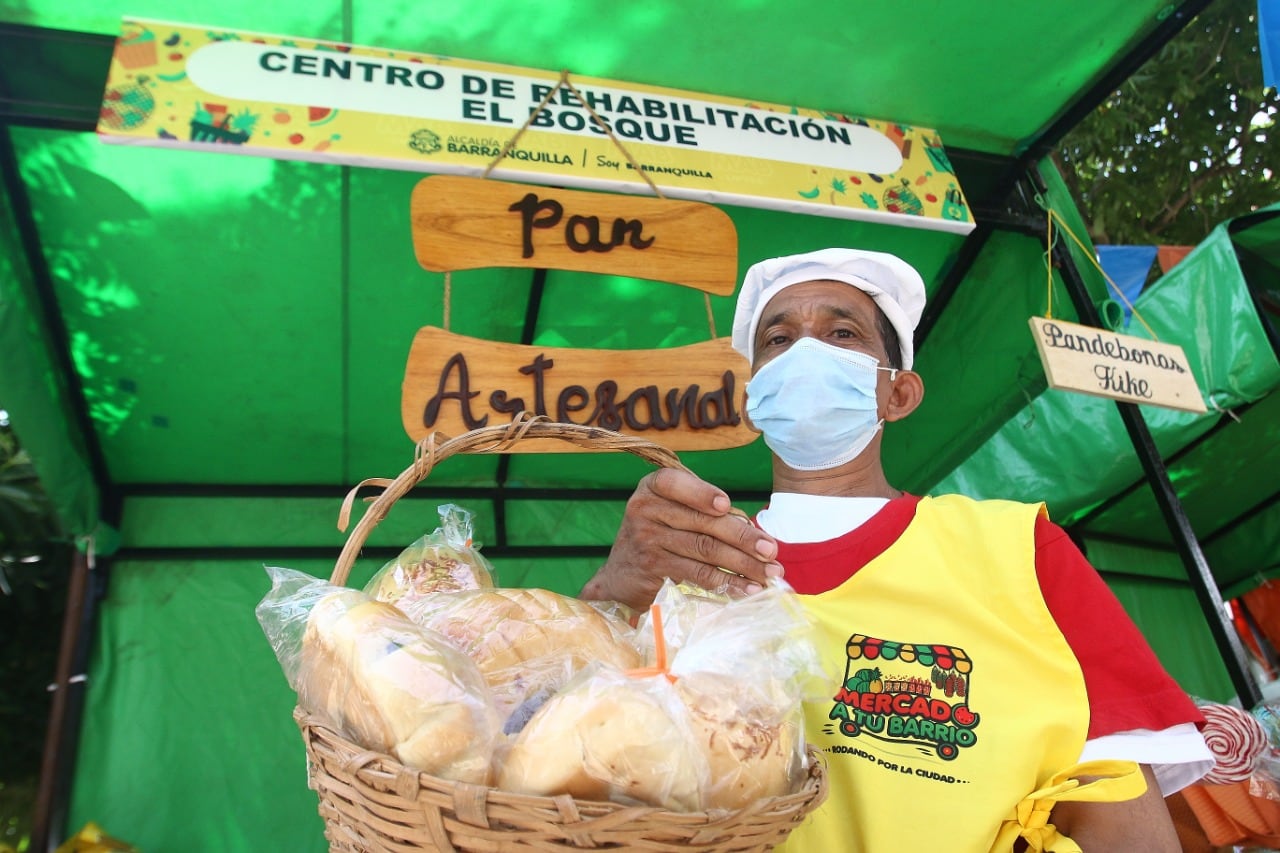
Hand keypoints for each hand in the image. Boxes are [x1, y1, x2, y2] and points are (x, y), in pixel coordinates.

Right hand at [580, 467, 782, 611]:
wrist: (621, 574)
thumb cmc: (659, 533)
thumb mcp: (670, 510)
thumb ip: (701, 509)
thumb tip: (754, 530)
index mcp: (652, 488)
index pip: (674, 483)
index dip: (701, 493)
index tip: (727, 506)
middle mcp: (645, 511)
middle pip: (701, 522)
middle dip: (742, 537)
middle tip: (771, 550)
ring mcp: (647, 541)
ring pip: (704, 550)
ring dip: (742, 564)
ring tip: (769, 573)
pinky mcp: (654, 569)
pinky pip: (697, 575)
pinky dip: (726, 583)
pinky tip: (747, 588)